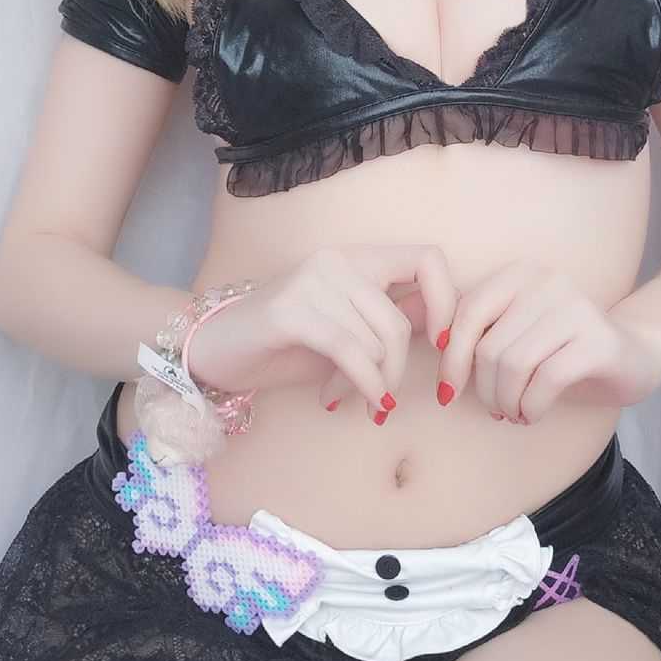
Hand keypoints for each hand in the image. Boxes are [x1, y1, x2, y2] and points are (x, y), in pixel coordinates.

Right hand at [193, 244, 456, 421]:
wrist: (213, 350)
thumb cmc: (284, 345)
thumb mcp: (348, 330)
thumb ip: (390, 320)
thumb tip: (446, 328)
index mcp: (357, 258)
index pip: (429, 259)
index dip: (447, 302)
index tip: (441, 344)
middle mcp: (337, 260)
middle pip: (399, 321)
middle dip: (398, 371)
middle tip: (381, 401)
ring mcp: (312, 281)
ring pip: (376, 341)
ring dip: (371, 384)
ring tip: (350, 399)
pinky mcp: (290, 311)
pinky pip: (349, 352)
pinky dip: (361, 385)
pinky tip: (344, 402)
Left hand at [436, 262, 660, 425]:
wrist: (633, 354)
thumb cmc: (561, 350)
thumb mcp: (516, 333)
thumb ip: (479, 334)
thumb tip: (434, 353)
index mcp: (520, 275)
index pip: (467, 313)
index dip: (452, 359)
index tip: (448, 391)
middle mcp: (547, 282)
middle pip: (488, 347)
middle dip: (483, 391)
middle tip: (496, 410)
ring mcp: (575, 309)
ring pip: (513, 365)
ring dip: (506, 402)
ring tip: (514, 413)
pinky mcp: (597, 341)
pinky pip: (545, 380)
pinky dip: (531, 406)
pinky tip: (532, 414)